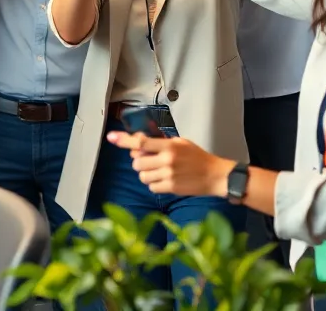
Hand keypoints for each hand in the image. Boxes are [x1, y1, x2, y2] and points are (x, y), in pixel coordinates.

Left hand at [106, 132, 234, 197]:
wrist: (214, 175)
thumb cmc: (197, 157)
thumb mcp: (181, 143)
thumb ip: (160, 142)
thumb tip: (138, 143)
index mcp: (169, 146)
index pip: (141, 143)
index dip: (124, 140)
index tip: (111, 137)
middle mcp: (167, 160)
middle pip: (137, 162)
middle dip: (139, 162)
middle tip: (150, 160)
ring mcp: (168, 175)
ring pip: (142, 176)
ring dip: (146, 174)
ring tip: (158, 171)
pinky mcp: (170, 188)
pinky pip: (151, 187)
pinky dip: (154, 184)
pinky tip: (165, 180)